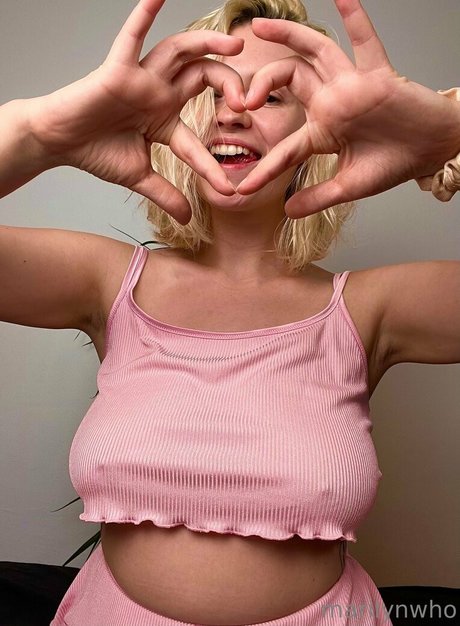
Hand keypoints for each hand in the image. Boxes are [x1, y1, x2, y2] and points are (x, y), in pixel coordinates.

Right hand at [28, 0, 245, 223]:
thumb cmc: (96, 152)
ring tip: (236, 43)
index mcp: (165, 118)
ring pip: (180, 52)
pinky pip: (132, 37)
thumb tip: (187, 218)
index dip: (212, 166)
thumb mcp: (139, 176)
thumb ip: (166, 194)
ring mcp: (141, 78)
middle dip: (228, 84)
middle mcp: (159, 92)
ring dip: (208, 44)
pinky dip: (143, 14)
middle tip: (247, 100)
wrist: (60, 143)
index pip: (199, 140)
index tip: (229, 189)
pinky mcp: (118, 68)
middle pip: (203, 77)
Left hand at [236, 0, 459, 217]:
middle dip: (263, 84)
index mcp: (322, 131)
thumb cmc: (393, 165)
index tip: (243, 188)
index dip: (265, 169)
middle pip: (289, 80)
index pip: (285, 148)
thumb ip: (318, 198)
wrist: (430, 152)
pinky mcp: (377, 75)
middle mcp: (331, 102)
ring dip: (289, 35)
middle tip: (243, 101)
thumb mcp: (349, 186)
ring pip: (316, 52)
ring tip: (259, 25)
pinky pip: (366, 42)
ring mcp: (351, 86)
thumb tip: (287, 212)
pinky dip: (357, 19)